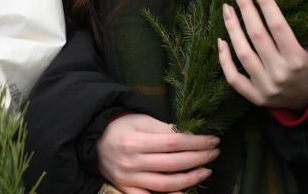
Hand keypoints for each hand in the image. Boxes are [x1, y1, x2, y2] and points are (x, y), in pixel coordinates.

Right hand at [96, 113, 217, 193]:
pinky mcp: (126, 189)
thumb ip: (165, 129)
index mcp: (136, 141)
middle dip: (198, 158)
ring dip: (190, 179)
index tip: (213, 140)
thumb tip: (191, 137)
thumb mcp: (141, 121)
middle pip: (173, 163)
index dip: (196, 143)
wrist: (93, 141)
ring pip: (166, 184)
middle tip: (215, 153)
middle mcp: (132, 162)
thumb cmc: (120, 127)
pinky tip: (184, 192)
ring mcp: (129, 179)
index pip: (174, 143)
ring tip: (205, 171)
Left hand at [218, 0, 307, 110]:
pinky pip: (234, 78)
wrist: (306, 103)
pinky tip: (221, 40)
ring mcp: (265, 86)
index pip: (278, 26)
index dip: (266, 4)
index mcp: (297, 59)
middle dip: (245, 8)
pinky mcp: (254, 96)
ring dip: (232, 29)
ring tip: (227, 7)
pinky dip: (225, 60)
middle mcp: (280, 72)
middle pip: (257, 35)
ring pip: (243, 54)